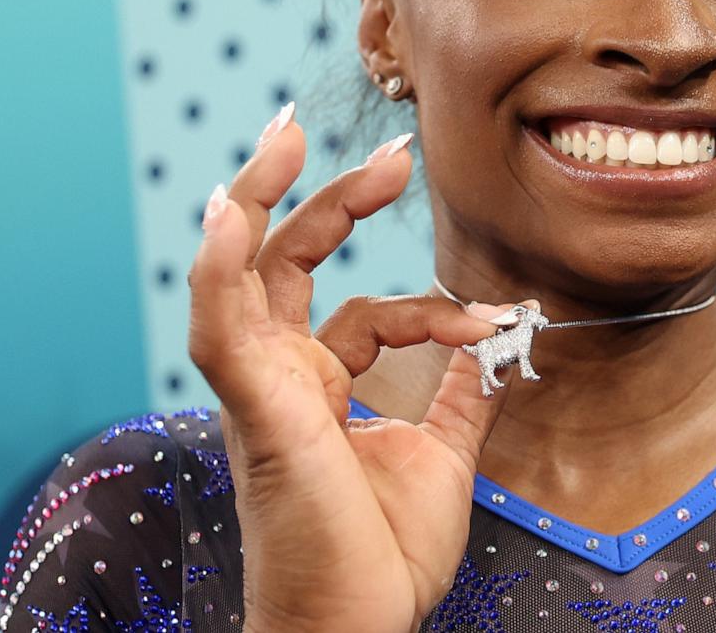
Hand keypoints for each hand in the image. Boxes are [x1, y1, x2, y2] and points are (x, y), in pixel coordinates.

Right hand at [187, 105, 524, 632]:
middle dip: (333, 197)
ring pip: (239, 272)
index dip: (434, 305)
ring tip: (287, 133)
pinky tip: (228, 214)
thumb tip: (498, 343)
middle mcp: (283, 377)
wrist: (355, 627)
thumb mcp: (441, 458)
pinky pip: (217, 326)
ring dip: (258, 198)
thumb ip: (462, 397)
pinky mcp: (253, 408)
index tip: (492, 316)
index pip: (369, 310)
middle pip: (288, 262)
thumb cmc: (381, 558)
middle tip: (395, 154)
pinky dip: (219, 267)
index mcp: (321, 387)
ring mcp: (261, 388)